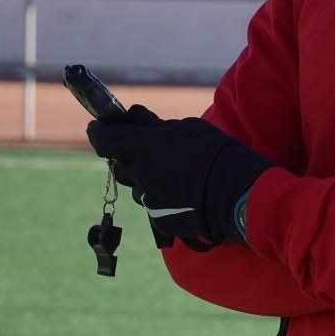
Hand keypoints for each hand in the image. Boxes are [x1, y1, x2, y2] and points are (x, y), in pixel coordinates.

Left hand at [86, 106, 273, 245]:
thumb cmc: (215, 154)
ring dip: (144, 175)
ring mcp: (148, 199)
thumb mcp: (187, 129)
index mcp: (143, 148)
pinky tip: (181, 189)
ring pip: (136, 184)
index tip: (98, 125)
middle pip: (118, 164)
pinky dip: (159, 193)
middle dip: (126, 156)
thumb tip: (133, 117)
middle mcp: (139, 175)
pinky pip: (151, 201)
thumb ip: (155, 125)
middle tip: (145, 148)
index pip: (104, 139)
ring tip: (172, 170)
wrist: (237, 196)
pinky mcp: (158, 218)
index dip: (98, 131)